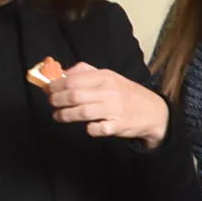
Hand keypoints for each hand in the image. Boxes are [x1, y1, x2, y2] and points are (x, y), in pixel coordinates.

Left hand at [50, 64, 169, 147]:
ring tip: (58, 116)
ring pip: (81, 112)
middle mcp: (109, 91)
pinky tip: (86, 127)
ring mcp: (114, 109)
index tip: (48, 90)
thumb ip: (85, 72)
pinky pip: (96, 129)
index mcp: (105, 76)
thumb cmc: (126, 93)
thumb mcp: (109, 76)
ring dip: (65, 115)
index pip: (73, 79)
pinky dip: (88, 129)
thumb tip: (62, 72)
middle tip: (52, 103)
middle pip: (74, 96)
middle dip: (57, 100)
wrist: (153, 111)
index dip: (56, 85)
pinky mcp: (118, 125)